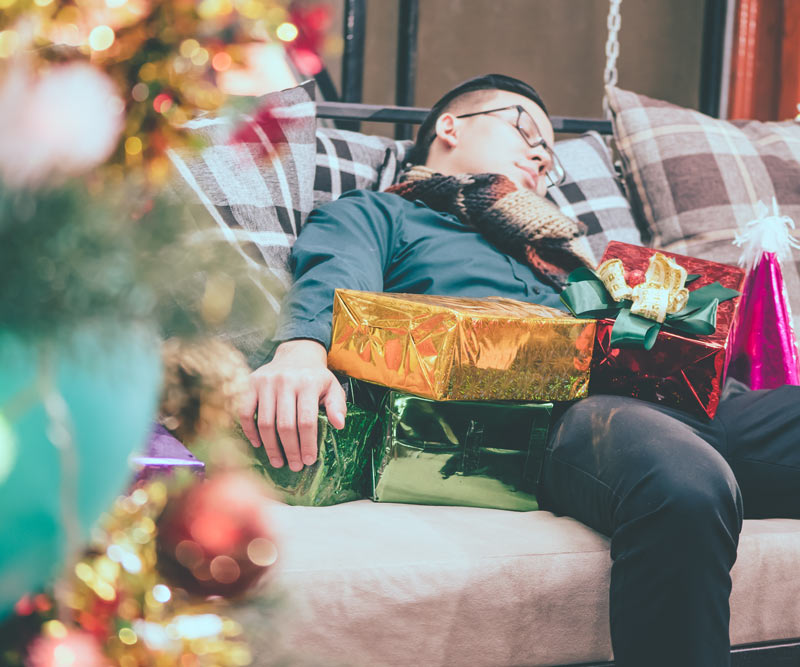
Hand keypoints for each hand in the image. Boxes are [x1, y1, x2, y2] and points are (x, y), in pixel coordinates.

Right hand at [239, 339, 345, 470]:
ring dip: (271, 446)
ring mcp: (266, 382)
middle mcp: (286, 381)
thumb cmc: (316, 377)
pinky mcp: (251, 383)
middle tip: (294, 466)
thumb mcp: (332, 387)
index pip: (307, 420)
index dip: (307, 443)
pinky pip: (246, 412)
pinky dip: (250, 431)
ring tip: (278, 462)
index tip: (309, 460)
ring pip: (266, 422)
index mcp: (308, 382)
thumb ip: (337, 405)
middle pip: (285, 425)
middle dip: (290, 450)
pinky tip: (258, 444)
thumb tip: (339, 425)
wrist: (296, 353)